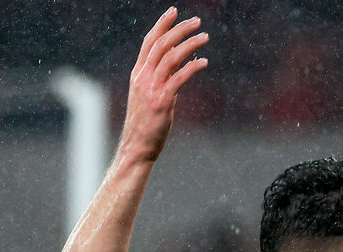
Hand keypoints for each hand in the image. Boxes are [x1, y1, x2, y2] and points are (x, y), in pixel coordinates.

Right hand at [121, 7, 208, 162]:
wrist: (136, 146)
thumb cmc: (146, 123)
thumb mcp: (148, 95)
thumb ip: (160, 77)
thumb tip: (178, 62)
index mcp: (138, 74)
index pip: (149, 42)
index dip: (162, 25)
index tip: (174, 11)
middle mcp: (143, 77)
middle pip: (161, 44)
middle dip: (179, 30)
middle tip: (197, 22)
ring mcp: (151, 88)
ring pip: (170, 57)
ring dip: (189, 44)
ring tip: (205, 37)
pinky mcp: (162, 101)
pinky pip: (179, 78)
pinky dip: (192, 67)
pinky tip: (204, 62)